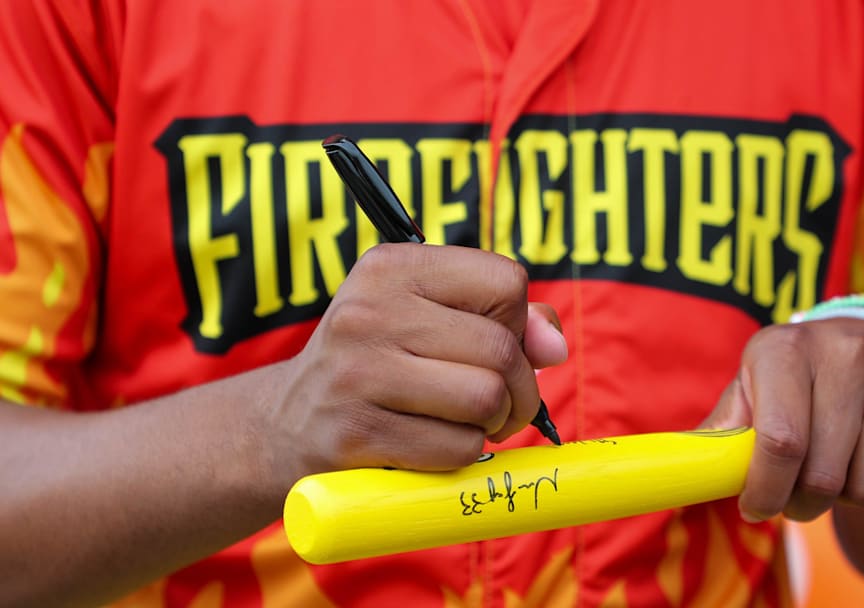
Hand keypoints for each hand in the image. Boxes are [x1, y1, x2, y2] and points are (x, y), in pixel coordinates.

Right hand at [261, 243, 566, 489]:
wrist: (285, 425)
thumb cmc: (377, 364)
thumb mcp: (427, 317)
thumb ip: (503, 319)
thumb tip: (554, 345)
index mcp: (392, 267)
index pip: (505, 281)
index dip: (517, 324)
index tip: (492, 345)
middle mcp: (369, 311)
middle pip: (501, 349)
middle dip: (519, 388)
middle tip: (497, 403)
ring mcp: (359, 373)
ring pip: (485, 399)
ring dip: (493, 423)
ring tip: (467, 422)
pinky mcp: (357, 434)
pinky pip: (458, 447)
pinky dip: (464, 454)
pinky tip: (433, 445)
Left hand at [702, 318, 863, 522]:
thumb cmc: (797, 380)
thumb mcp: (755, 389)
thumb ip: (725, 429)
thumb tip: (688, 464)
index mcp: (785, 348)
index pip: (780, 443)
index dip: (767, 491)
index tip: (758, 508)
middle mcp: (847, 347)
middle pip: (825, 474)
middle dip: (806, 501)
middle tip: (803, 491)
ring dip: (852, 494)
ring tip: (843, 463)